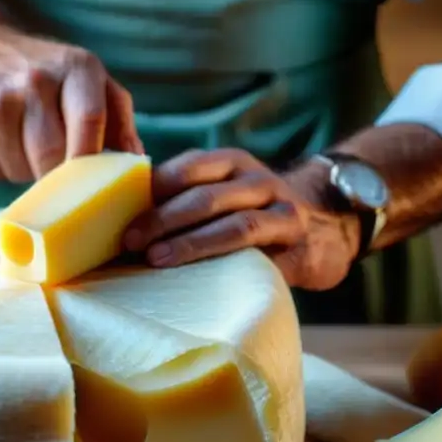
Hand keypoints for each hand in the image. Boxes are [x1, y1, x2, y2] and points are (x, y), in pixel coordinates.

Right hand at [0, 25, 143, 182]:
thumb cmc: (43, 71)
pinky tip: (0, 143)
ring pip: (22, 172)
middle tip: (60, 175)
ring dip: (29, 172)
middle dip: (59, 177)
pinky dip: (1, 169)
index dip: (92, 162)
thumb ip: (117, 116)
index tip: (93, 184)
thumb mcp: (86, 77)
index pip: (91, 121)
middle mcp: (34, 82)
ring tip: (25, 147)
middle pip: (54, 157)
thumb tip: (136, 162)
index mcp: (75, 67)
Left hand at [122, 148, 360, 289]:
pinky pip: (259, 245)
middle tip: (128, 242)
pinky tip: (202, 278)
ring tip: (156, 259)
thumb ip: (181, 205)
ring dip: (190, 242)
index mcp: (226, 163)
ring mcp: (279, 205)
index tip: (116, 218)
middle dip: (160, 219)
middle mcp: (253, 177)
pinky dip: (226, 259)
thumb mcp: (221, 201)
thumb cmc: (251, 219)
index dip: (148, 193)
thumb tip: (116, 229)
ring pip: (231, 220)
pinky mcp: (296, 237)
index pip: (183, 170)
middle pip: (201, 195)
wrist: (325, 229)